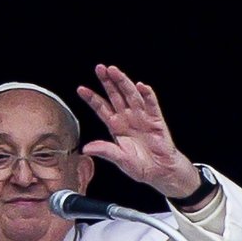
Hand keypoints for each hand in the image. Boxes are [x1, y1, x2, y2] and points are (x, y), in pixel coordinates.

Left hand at [76, 64, 201, 199]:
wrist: (160, 172)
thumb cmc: (140, 166)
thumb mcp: (119, 159)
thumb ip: (105, 151)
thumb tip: (86, 148)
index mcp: (116, 126)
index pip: (101, 108)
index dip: (92, 98)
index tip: (81, 89)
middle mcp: (127, 118)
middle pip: (115, 96)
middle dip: (108, 82)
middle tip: (100, 69)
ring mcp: (141, 117)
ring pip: (131, 96)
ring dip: (123, 83)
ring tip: (115, 71)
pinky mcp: (156, 120)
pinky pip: (151, 105)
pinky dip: (147, 95)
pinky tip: (141, 86)